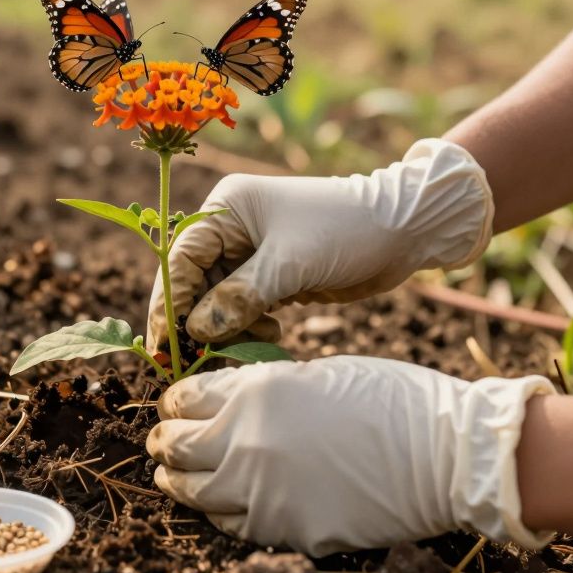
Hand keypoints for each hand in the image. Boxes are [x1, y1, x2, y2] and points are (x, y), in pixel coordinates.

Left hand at [146, 356, 554, 555]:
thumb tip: (234, 403)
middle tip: (164, 445)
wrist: (446, 455)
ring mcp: (263, 492)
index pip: (184, 398)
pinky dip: (221, 514)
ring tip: (175, 479)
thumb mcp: (317, 373)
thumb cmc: (393, 399)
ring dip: (180, 482)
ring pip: (193, 492)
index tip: (176, 407)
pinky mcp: (287, 531)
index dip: (176, 403)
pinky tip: (224, 507)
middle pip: (177, 447)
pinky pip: (235, 524)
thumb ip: (267, 390)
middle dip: (166, 443)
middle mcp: (246, 441)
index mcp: (254, 391)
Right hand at [147, 139, 493, 347]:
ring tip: (250, 347)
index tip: (168, 344)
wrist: (403, 229)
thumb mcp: (290, 263)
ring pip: (216, 302)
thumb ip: (240, 297)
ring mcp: (250, 254)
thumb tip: (196, 332)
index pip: (180, 259)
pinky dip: (248, 330)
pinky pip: (242, 310)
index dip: (171, 303)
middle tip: (197, 363)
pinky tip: (271, 337)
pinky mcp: (271, 276)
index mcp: (226, 209)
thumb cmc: (346, 229)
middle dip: (196, 324)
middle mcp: (231, 228)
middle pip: (193, 284)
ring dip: (226, 331)